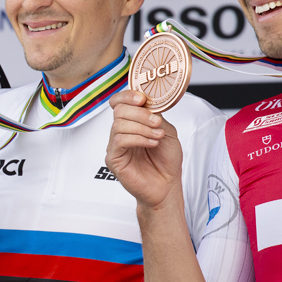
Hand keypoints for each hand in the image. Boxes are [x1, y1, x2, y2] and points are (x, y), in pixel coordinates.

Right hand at [106, 91, 182, 210]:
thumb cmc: (166, 161)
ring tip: (157, 136)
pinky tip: (151, 143)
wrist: (167, 186)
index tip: (142, 98)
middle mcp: (120, 131)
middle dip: (140, 113)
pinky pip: (120, 141)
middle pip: (119, 110)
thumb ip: (156, 116)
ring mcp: (115, 145)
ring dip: (142, 127)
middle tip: (157, 122)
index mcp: (131, 122)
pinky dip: (138, 138)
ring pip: (119, 124)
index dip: (127, 96)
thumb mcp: (167, 131)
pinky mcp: (113, 159)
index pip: (119, 102)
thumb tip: (149, 103)